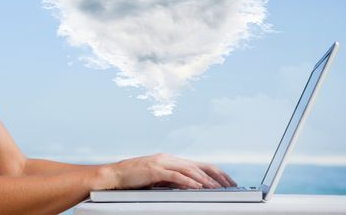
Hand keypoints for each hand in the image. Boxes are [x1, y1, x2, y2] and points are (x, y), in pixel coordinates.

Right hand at [99, 153, 236, 189]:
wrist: (115, 176)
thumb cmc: (134, 179)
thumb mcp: (158, 180)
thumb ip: (173, 181)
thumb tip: (191, 187)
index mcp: (171, 160)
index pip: (199, 164)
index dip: (216, 172)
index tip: (228, 181)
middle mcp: (169, 158)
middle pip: (199, 165)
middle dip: (217, 175)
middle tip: (231, 184)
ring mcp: (161, 162)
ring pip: (190, 169)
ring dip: (205, 180)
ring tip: (217, 188)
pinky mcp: (154, 170)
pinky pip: (175, 175)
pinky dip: (188, 181)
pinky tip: (197, 187)